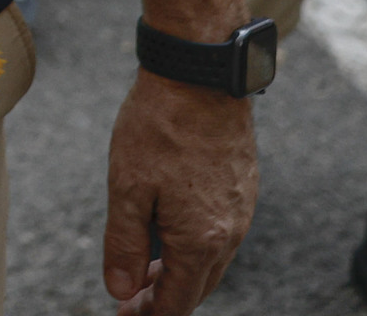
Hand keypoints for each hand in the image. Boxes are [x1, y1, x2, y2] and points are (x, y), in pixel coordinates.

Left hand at [101, 73, 256, 314]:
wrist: (200, 74)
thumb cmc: (158, 127)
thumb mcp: (126, 188)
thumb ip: (123, 245)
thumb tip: (121, 291)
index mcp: (200, 240)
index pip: (178, 302)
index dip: (149, 314)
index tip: (124, 314)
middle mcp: (230, 232)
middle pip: (199, 287)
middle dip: (164, 298)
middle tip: (131, 296)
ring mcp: (243, 209)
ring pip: (213, 260)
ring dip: (181, 270)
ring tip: (146, 265)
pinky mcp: (245, 187)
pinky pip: (223, 232)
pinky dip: (196, 243)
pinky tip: (171, 227)